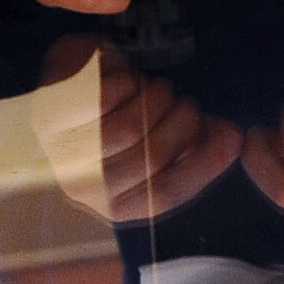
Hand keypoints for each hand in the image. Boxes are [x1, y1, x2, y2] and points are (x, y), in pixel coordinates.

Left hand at [28, 37, 241, 221]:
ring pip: (130, 130)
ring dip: (154, 100)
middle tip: (184, 102)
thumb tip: (234, 138)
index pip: (166, 194)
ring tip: (156, 88)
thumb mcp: (157, 140)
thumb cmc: (113, 125)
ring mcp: (64, 153)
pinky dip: (125, 82)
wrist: (58, 97)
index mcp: (116, 205)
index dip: (205, 164)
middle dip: (181, 122)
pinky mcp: (49, 117)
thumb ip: (197, 145)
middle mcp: (86, 189)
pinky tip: (126, 78)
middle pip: (151, 157)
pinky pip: (102, 99)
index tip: (234, 135)